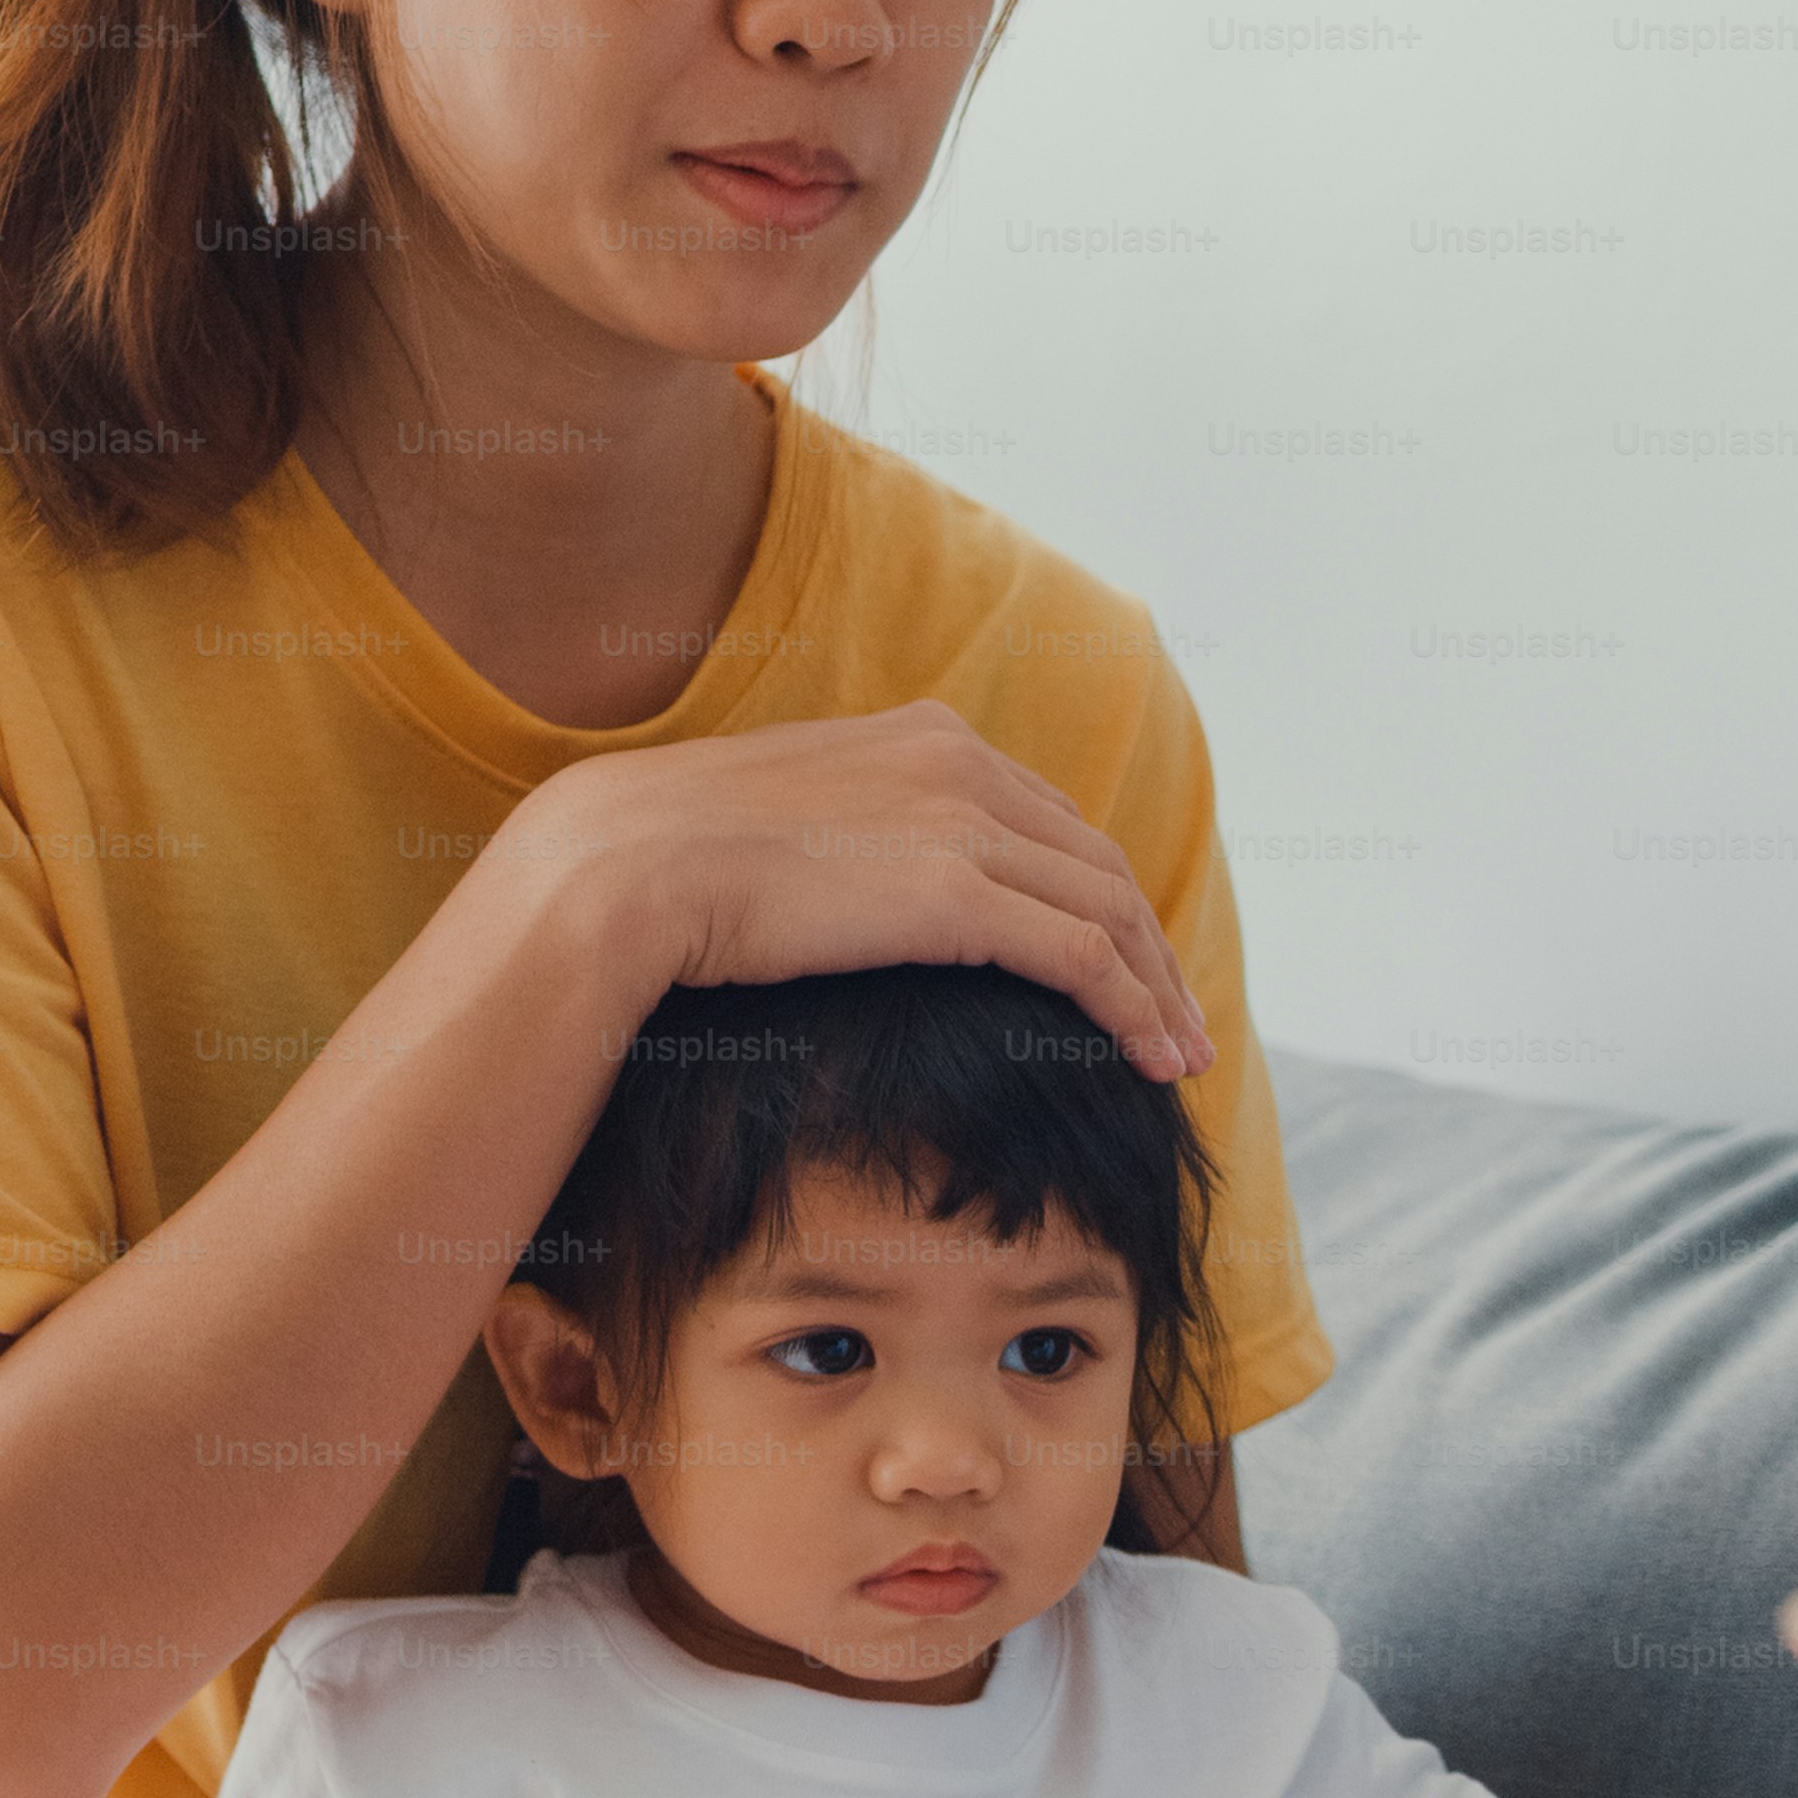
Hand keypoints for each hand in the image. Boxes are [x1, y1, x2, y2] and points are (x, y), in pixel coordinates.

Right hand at [506, 697, 1216, 1079]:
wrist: (617, 871)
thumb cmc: (669, 864)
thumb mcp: (786, 824)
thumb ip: (853, 835)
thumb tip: (861, 881)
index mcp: (924, 738)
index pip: (1049, 821)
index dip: (1100, 894)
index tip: (1126, 957)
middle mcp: (960, 765)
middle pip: (1097, 864)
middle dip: (1149, 948)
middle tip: (1178, 1019)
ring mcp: (962, 824)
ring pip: (1110, 912)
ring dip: (1156, 990)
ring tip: (1180, 1057)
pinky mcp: (957, 895)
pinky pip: (1084, 957)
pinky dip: (1133, 1009)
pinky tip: (1151, 1059)